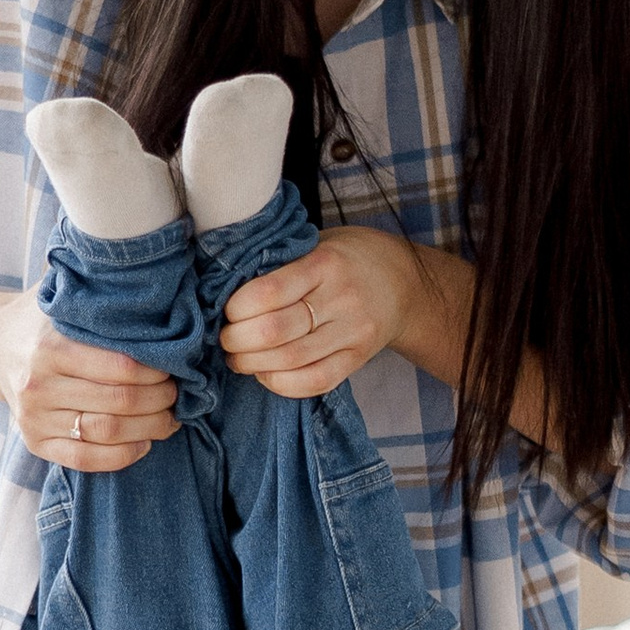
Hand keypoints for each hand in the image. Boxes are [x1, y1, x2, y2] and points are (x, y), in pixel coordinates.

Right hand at [0, 293, 176, 470]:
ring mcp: (33, 418)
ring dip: (149, 429)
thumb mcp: (63, 293)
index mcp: (50, 347)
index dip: (158, 371)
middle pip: (119, 402)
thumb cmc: (41, 317)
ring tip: (168, 418)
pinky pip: (84, 460)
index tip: (174, 367)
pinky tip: (143, 442)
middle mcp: (38, 385)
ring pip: (107, 434)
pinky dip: (122, 456)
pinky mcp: (33, 442)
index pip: (122, 367)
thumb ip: (99, 292)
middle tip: (177, 394)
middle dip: (160, 401)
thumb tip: (154, 286)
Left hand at [219, 229, 415, 400]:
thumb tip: (225, 290)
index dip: (236, 308)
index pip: (268, 292)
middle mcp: (342, 298)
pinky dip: (281, 384)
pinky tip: (266, 374)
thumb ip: (281, 265)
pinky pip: (316, 382)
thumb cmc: (347, 259)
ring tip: (238, 359)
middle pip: (275, 332)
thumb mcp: (317, 245)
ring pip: (291, 361)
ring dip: (252, 365)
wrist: (405, 281)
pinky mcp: (359, 358)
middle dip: (237, 341)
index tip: (226, 312)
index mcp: (325, 263)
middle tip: (226, 339)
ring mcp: (353, 332)